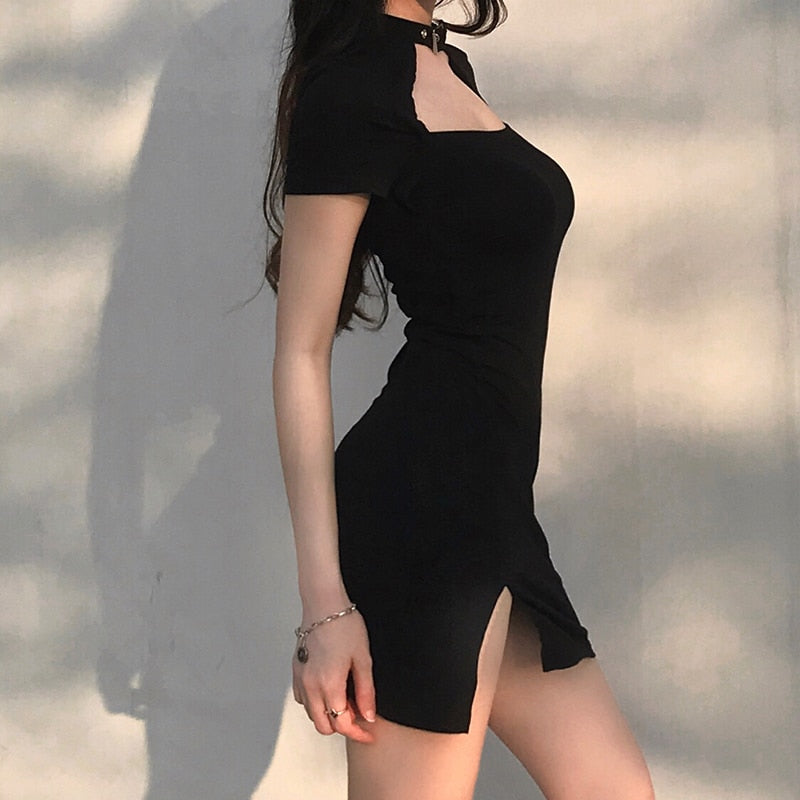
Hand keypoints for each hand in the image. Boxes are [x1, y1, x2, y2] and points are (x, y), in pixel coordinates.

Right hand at [292, 608, 376, 742]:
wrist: (323, 604)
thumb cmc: (345, 625)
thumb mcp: (363, 658)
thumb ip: (366, 691)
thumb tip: (368, 716)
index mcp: (329, 685)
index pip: (342, 724)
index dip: (358, 733)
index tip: (369, 733)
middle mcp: (311, 686)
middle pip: (323, 725)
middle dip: (342, 727)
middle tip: (359, 714)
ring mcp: (300, 679)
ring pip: (311, 714)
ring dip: (327, 715)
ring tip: (346, 699)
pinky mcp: (295, 671)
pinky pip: (303, 698)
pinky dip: (315, 702)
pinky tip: (329, 689)